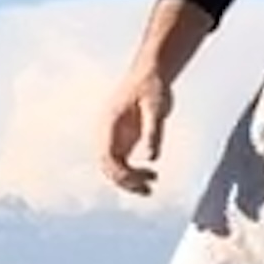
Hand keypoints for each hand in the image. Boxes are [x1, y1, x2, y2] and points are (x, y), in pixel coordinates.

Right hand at [103, 49, 177, 196]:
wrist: (151, 73)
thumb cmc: (152, 87)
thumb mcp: (156, 108)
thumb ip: (153, 132)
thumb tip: (152, 158)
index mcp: (109, 123)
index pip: (106, 156)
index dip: (119, 172)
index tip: (139, 181)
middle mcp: (107, 132)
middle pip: (107, 166)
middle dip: (125, 181)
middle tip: (148, 190)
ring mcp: (114, 137)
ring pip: (114, 167)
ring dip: (129, 181)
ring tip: (151, 187)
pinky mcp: (124, 139)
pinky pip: (123, 163)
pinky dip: (135, 173)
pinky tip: (152, 176)